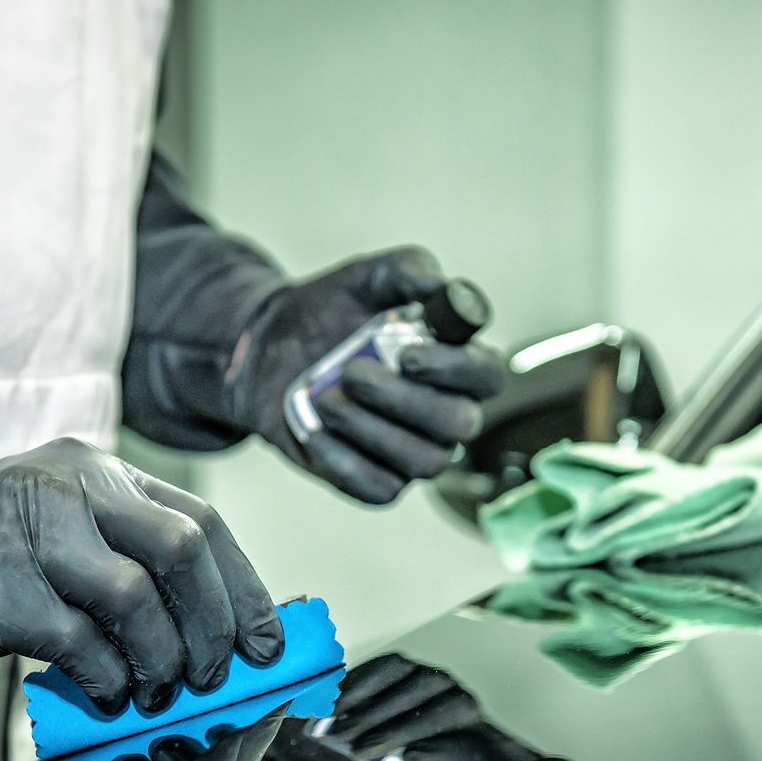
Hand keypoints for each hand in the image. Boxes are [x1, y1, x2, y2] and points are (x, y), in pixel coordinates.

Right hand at [0, 438, 282, 714]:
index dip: (245, 591)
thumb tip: (205, 638)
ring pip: (137, 595)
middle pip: (184, 549)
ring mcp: (30, 533)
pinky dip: (104, 676)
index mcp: (97, 473)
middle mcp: (71, 488)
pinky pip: (78, 639)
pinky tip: (101, 693)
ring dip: (158, 659)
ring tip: (151, 692)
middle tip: (210, 678)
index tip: (266, 646)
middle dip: (213, 626)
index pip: (202, 523)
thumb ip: (121, 562)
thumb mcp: (54, 533)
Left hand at [227, 247, 504, 503]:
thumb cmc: (334, 311)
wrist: (274, 346)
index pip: (487, 375)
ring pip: (424, 462)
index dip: (456, 369)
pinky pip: (378, 489)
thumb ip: (411, 271)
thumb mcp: (370, 276)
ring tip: (329, 398)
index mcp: (458, 363)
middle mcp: (448, 413)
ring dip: (372, 430)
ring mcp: (415, 453)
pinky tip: (318, 432)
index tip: (409, 354)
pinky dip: (346, 463)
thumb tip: (440, 287)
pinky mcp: (378, 482)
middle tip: (354, 373)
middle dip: (405, 400)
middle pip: (459, 424)